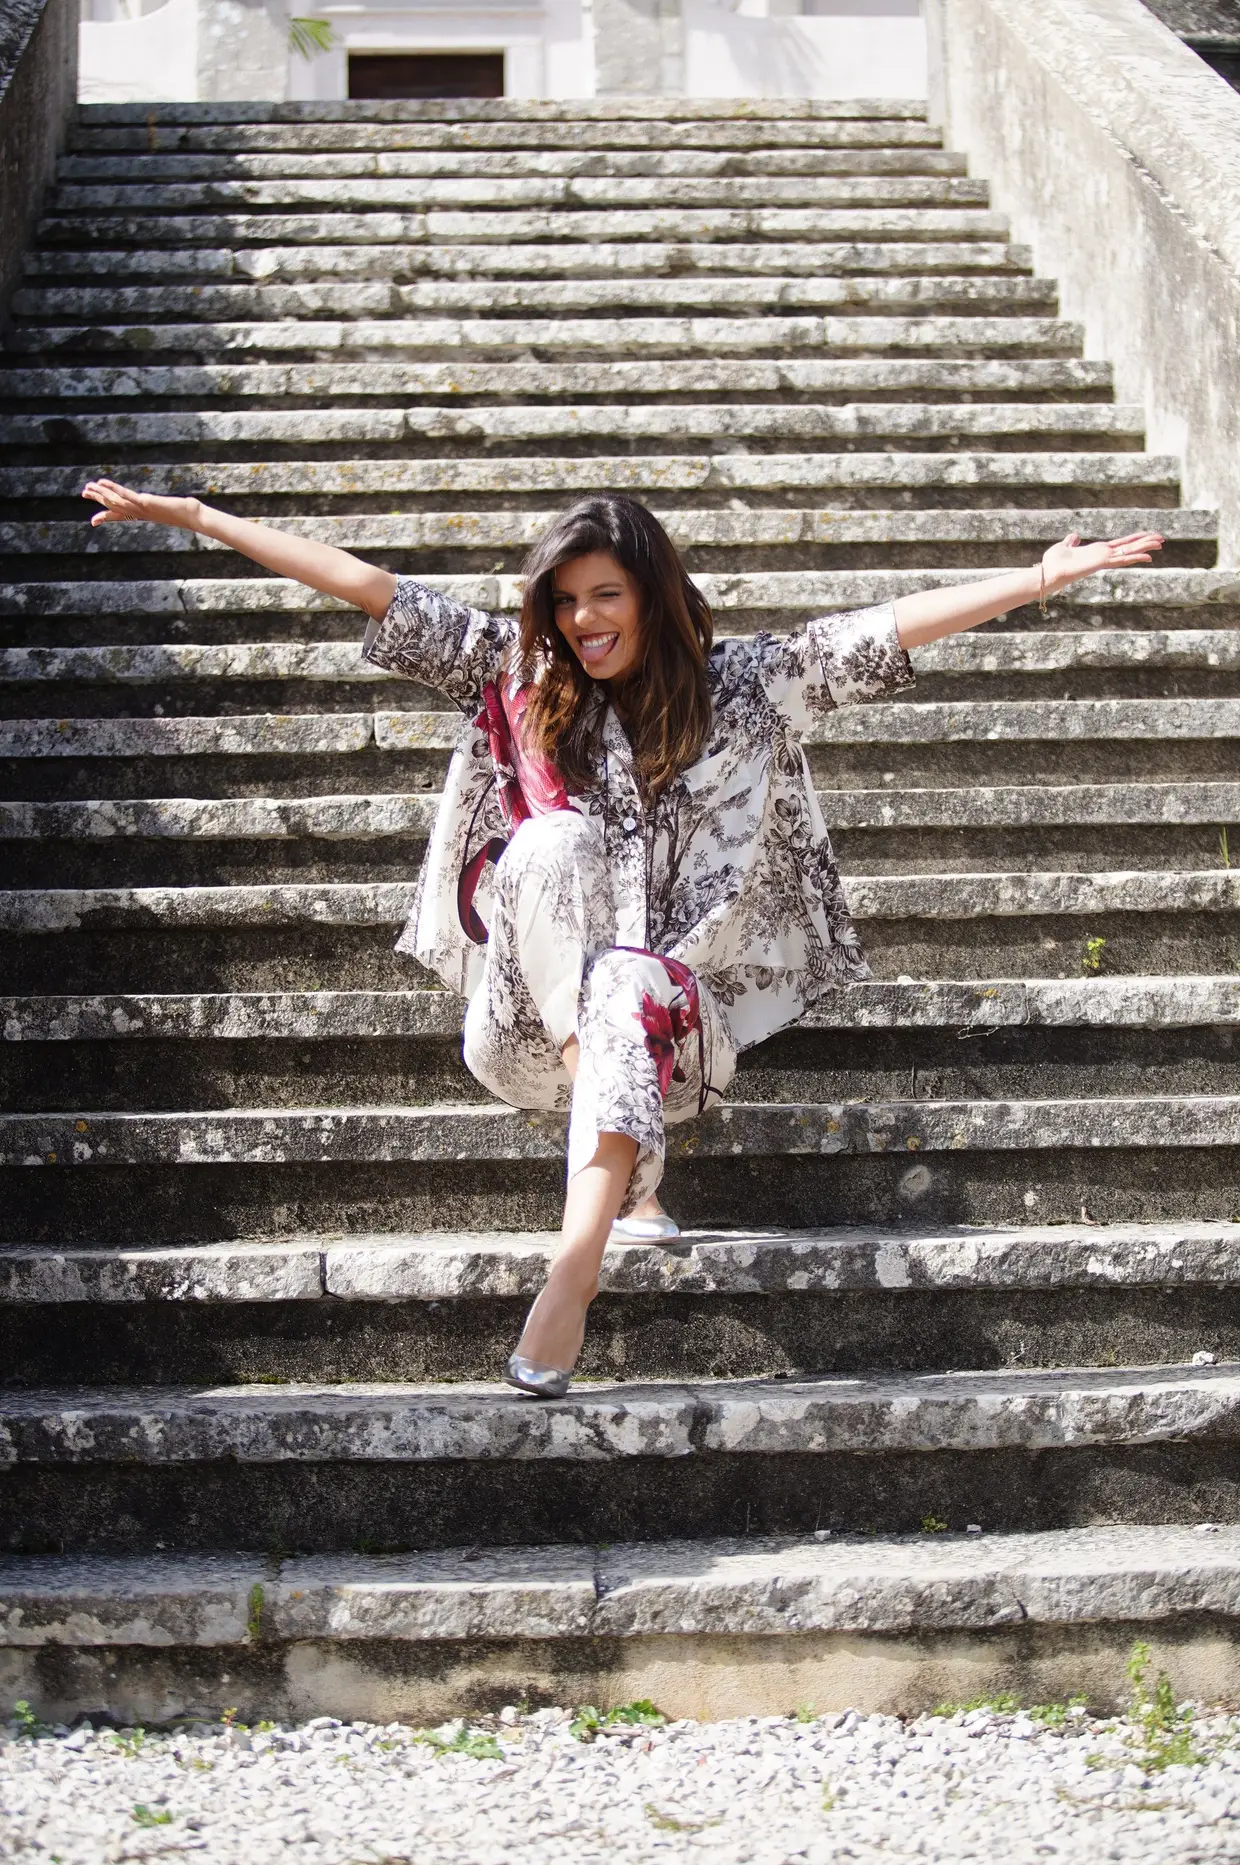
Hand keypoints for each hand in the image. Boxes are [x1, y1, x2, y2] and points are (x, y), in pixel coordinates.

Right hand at [81, 478, 203, 531]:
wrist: (192, 516)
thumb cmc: (186, 513)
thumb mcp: (171, 509)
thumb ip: (166, 507)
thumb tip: (170, 505)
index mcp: (142, 515)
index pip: (120, 516)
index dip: (106, 517)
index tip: (93, 521)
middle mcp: (139, 513)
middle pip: (114, 506)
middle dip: (98, 499)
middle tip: (84, 493)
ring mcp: (140, 508)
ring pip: (115, 500)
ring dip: (101, 493)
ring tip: (88, 487)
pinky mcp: (145, 502)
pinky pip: (125, 495)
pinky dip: (112, 489)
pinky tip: (102, 483)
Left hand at [1041, 529, 1162, 594]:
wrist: (1048, 572)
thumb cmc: (1054, 562)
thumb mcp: (1064, 546)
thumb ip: (1071, 541)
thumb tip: (1075, 536)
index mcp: (1097, 551)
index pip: (1120, 544)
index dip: (1134, 540)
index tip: (1147, 535)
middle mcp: (1103, 556)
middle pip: (1129, 547)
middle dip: (1145, 542)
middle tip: (1162, 539)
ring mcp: (1103, 560)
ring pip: (1129, 552)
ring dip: (1145, 547)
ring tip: (1161, 543)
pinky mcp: (1101, 563)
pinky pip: (1121, 560)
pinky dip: (1135, 558)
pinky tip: (1148, 557)